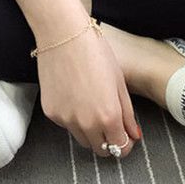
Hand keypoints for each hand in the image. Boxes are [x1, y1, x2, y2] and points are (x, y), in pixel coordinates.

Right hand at [35, 17, 141, 157]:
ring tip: (90, 103)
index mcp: (108, 116)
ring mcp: (66, 119)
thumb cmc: (95, 51)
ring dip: (89, 130)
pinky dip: (72, 117)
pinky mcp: (50, 112)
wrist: (63, 34)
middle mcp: (86, 124)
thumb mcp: (119, 81)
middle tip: (109, 121)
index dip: (125, 143)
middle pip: (100, 149)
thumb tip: (133, 135)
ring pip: (81, 138)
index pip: (120, 147)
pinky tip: (74, 94)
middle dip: (107, 140)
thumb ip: (127, 113)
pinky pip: (66, 124)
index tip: (125, 135)